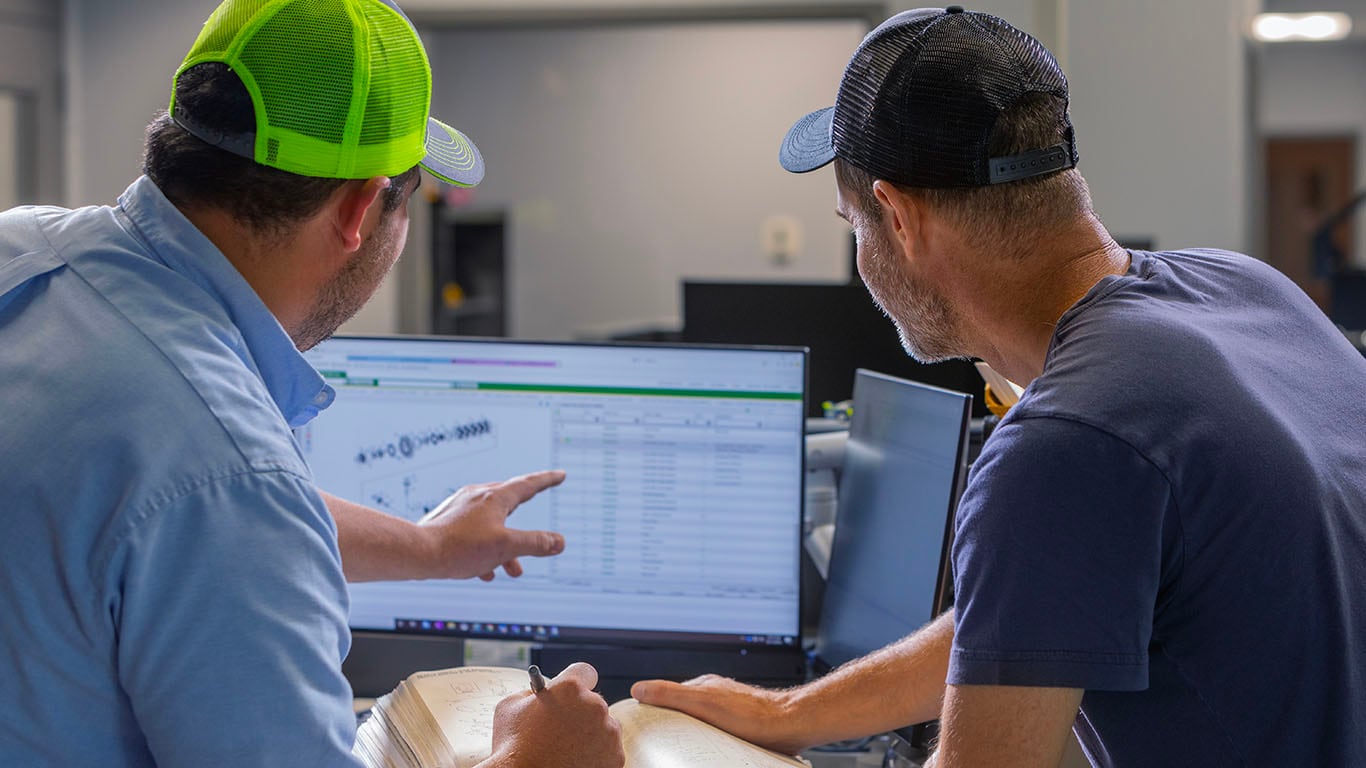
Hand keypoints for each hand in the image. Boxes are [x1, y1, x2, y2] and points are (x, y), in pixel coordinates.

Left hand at [418, 470, 567, 580]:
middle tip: (537, 535)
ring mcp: (460, 509)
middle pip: (510, 505)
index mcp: (495, 498)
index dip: (547, 480)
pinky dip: (486, 550)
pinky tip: (485, 571)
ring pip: (493, 524)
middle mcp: (477, 497)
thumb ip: (535, 543)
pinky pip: (474, 534)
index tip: (559, 476)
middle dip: (526, 526)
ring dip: (506, 546)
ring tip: (514, 569)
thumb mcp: (506, 547)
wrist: (417, 554)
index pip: (528, 484)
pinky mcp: (447, 523)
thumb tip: (559, 542)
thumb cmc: (460, 548)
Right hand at [480, 663, 624, 767]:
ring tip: (568, 749)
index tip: (573, 692)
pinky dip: (597, 755)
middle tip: (563, 728)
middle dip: (580, 712)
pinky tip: (576, 761)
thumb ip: (532, 693)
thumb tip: (544, 692)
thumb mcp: (511, 706)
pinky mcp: (615, 757)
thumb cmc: (512, 746)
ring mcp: (608, 732)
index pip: (585, 672)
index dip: (577, 682)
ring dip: (591, 734)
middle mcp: (594, 705)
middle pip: (594, 702)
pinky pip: (609, 750)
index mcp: (570, 688)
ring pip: (605, 727)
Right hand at [630, 675, 806, 754]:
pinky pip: (719, 731)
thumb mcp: (704, 702)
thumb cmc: (752, 714)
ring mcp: (730, 710)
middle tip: (662, 742)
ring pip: (702, 722)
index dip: (653, 708)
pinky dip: (710, 740)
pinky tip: (712, 750)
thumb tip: (640, 688)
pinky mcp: (742, 725)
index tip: (641, 722)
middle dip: (672, 724)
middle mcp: (716, 695)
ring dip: (693, 734)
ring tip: (685, 749)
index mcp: (703, 686)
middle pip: (684, 710)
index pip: (667, 694)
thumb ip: (671, 693)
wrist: (791, 724)